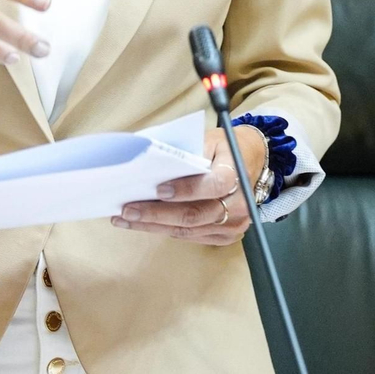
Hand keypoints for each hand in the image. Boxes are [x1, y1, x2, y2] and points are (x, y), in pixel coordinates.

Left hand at [112, 125, 268, 245]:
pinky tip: (145, 225)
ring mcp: (234, 224)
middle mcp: (239, 204)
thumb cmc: (222, 148)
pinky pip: (191, 237)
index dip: (186, 189)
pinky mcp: (226, 236)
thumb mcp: (208, 138)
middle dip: (157, 214)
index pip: (213, 185)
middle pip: (195, 215)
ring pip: (189, 230)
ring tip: (125, 220)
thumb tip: (150, 161)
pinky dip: (166, 230)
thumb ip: (186, 152)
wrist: (249, 161)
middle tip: (127, 210)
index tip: (159, 189)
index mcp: (235, 174)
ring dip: (154, 226)